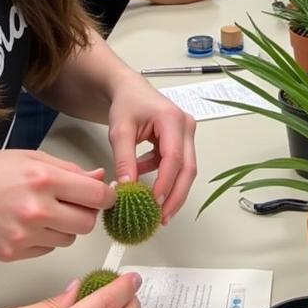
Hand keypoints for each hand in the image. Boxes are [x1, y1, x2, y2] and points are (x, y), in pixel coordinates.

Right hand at [0, 150, 113, 260]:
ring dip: (66, 227)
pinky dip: (46, 239)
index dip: (107, 196)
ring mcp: (25, 235)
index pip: (97, 195)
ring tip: (46, 212)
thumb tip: (98, 177)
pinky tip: (28, 225)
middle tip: (75, 203)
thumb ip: (68, 169)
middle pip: (88, 222)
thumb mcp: (29, 157)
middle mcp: (38, 209)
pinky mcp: (13, 254)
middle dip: (87, 213)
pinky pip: (47, 249)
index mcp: (44, 179)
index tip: (105, 195)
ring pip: (69, 238)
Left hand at [107, 77, 197, 219]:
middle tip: (162, 217)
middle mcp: (186, 126)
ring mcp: (187, 134)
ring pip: (186, 169)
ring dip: (172, 190)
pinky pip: (177, 165)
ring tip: (157, 211)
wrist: (130, 90)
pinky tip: (146, 185)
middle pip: (188, 168)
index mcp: (172, 120)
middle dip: (176, 195)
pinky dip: (164, 178)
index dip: (166, 183)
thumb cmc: (127, 104)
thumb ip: (124, 158)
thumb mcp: (119, 131)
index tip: (153, 203)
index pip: (174, 158)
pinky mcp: (182, 141)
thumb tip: (127, 187)